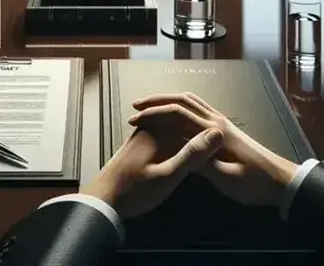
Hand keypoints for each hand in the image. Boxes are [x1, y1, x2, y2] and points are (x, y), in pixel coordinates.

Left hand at [82, 127, 222, 218]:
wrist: (102, 203)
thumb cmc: (133, 192)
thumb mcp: (168, 175)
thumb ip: (192, 153)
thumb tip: (216, 133)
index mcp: (156, 130)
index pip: (190, 121)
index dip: (208, 136)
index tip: (220, 149)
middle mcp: (147, 128)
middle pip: (181, 125)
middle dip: (196, 139)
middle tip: (210, 156)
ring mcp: (141, 138)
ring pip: (171, 134)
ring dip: (185, 145)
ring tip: (198, 161)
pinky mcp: (137, 148)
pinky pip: (162, 143)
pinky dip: (173, 151)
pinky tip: (177, 165)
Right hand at [127, 93, 298, 205]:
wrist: (281, 181)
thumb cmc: (255, 183)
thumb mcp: (226, 179)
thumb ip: (202, 162)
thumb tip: (178, 151)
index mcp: (215, 132)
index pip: (177, 114)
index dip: (154, 114)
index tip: (134, 120)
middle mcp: (217, 122)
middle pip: (183, 101)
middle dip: (157, 101)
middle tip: (136, 107)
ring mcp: (222, 123)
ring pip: (191, 102)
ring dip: (169, 101)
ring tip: (150, 108)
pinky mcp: (225, 129)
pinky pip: (198, 110)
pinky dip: (181, 108)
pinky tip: (173, 118)